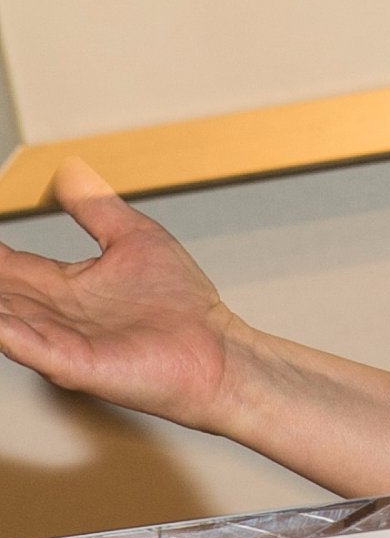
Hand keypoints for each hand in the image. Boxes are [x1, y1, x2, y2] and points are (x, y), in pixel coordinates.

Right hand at [0, 159, 247, 433]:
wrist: (219, 352)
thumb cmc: (184, 307)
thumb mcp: (135, 240)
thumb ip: (96, 209)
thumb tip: (67, 172)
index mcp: (63, 287)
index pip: (5, 265)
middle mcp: (52, 314)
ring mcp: (60, 341)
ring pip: (1, 318)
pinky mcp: (76, 365)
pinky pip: (29, 346)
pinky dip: (6, 330)